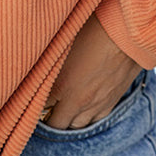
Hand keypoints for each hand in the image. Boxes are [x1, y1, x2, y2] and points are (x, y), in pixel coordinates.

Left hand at [41, 13, 140, 128]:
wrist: (128, 32)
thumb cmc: (93, 29)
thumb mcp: (62, 42)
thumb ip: (46, 60)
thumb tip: (31, 63)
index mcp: (60, 86)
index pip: (37, 107)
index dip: (30, 102)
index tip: (27, 97)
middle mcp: (77, 101)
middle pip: (56, 124)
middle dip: (48, 118)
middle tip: (42, 106)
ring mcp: (96, 105)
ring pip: (76, 126)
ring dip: (67, 120)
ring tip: (61, 108)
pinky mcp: (112, 102)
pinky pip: (95, 121)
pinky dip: (85, 117)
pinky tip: (81, 108)